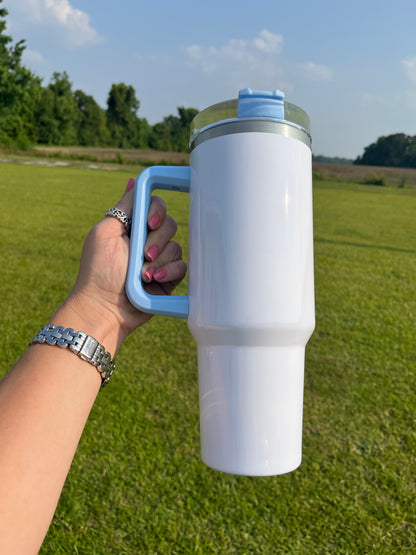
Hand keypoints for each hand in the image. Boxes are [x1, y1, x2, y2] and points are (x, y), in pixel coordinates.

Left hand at [64, 177, 185, 348]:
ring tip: (142, 275)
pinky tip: (152, 282)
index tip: (148, 224)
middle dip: (157, 241)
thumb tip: (134, 180)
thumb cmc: (98, 270)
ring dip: (159, 261)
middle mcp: (147, 241)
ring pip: (177, 247)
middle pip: (170, 225)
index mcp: (132, 226)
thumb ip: (123, 207)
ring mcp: (159, 260)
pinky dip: (168, 273)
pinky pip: (181, 267)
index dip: (157, 212)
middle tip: (142, 255)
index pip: (156, 206)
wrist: (104, 307)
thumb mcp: (105, 232)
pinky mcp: (168, 278)